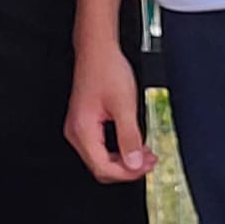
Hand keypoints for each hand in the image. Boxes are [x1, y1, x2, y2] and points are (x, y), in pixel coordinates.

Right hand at [65, 43, 156, 182]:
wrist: (98, 51)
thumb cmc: (107, 70)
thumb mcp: (124, 105)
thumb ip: (129, 137)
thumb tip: (133, 163)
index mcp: (82, 129)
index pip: (103, 167)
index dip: (127, 172)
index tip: (145, 166)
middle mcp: (76, 131)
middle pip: (100, 167)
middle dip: (126, 168)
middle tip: (148, 161)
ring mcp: (78, 127)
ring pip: (100, 159)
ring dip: (123, 160)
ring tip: (144, 154)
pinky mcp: (85, 123)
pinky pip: (100, 147)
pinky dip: (117, 150)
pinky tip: (132, 144)